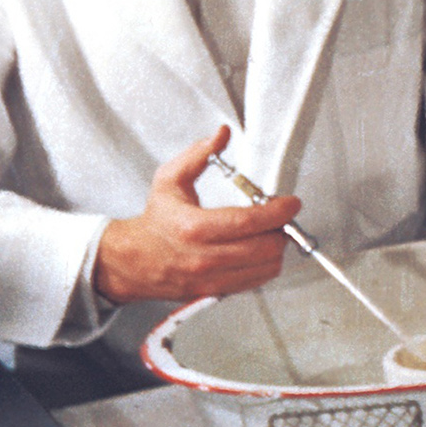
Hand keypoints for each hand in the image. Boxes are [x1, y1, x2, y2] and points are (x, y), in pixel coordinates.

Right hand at [93, 127, 298, 305]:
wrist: (134, 260)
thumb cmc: (156, 220)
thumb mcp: (170, 179)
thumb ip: (198, 155)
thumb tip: (222, 134)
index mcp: (193, 227)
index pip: (248, 222)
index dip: (278, 211)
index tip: (291, 203)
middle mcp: (204, 258)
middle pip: (264, 247)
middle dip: (282, 229)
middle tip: (282, 217)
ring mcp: (211, 279)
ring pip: (266, 267)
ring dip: (277, 248)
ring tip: (271, 232)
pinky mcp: (217, 292)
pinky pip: (257, 282)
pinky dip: (266, 265)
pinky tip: (260, 249)